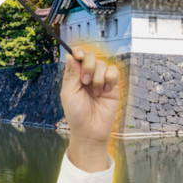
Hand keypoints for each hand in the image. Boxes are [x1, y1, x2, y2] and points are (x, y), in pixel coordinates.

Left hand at [61, 46, 120, 172]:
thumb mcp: (69, 93)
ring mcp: (101, 79)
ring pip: (102, 64)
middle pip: (91, 56)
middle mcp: (88, 75)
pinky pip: (113, 72)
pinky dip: (109, 79)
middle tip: (85, 82)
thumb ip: (72, 74)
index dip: (79, 52)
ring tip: (96, 92)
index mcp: (75, 76)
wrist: (90, 130)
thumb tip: (72, 55)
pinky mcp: (112, 86)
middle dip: (88, 66)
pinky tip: (105, 91)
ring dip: (98, 77)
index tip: (79, 54)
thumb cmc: (76, 114)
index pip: (77, 57)